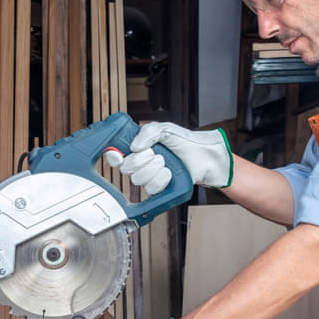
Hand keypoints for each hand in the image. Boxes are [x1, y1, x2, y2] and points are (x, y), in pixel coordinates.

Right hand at [104, 122, 231, 194]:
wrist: (204, 157)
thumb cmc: (186, 142)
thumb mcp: (166, 129)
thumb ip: (148, 132)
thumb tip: (133, 146)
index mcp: (140, 148)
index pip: (117, 155)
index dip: (114, 156)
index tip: (119, 155)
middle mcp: (142, 163)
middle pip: (126, 169)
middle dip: (141, 161)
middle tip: (156, 153)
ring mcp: (150, 176)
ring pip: (138, 180)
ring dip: (153, 170)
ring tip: (165, 162)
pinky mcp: (159, 188)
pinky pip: (151, 189)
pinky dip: (161, 180)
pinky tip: (169, 173)